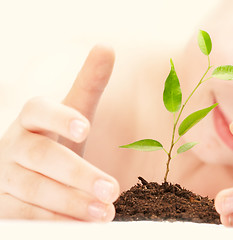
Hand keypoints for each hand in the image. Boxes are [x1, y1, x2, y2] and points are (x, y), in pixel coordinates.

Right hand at [0, 45, 119, 220]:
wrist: (27, 177)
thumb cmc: (55, 142)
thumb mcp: (73, 115)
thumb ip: (88, 85)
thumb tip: (107, 47)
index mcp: (31, 121)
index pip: (37, 110)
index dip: (58, 116)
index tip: (85, 125)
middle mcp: (13, 147)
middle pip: (40, 156)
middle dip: (77, 174)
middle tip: (112, 189)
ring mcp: (3, 178)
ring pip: (33, 190)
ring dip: (70, 203)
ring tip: (105, 213)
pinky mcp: (1, 206)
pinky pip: (24, 217)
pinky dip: (53, 222)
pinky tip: (81, 227)